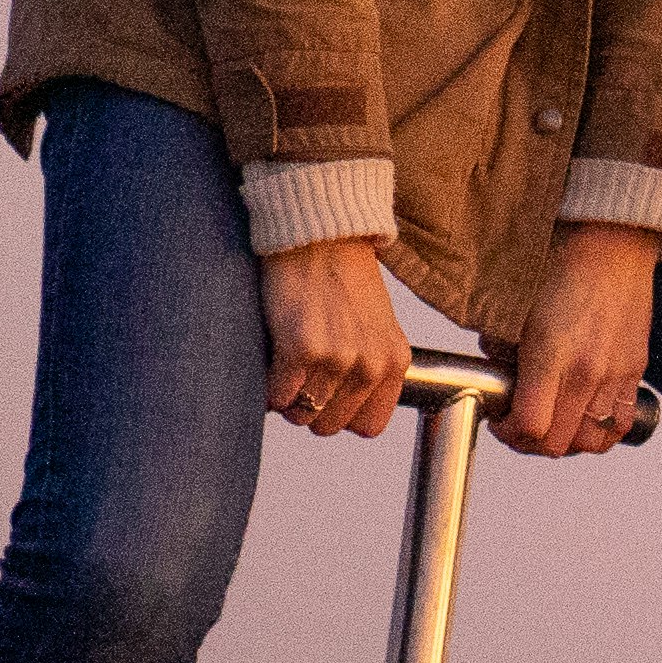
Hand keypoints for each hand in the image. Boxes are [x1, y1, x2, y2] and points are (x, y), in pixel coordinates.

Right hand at [260, 237, 411, 438]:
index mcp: (394, 362)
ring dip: (286, 397)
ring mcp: (338, 358)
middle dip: (309, 406)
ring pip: (301, 414)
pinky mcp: (301, 348)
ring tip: (286, 364)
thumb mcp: (376, 327)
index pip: (368, 427)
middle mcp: (371, 364)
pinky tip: (273, 358)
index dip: (341, 414)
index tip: (328, 393)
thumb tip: (340, 412)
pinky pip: (276, 396)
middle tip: (300, 373)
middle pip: (329, 425)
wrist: (321, 236)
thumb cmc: (342, 279)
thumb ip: (369, 368)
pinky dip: (267, 386)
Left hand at [502, 220, 661, 456]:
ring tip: (554, 425)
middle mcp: (588, 373)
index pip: (531, 427)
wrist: (612, 243)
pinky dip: (600, 432)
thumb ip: (501, 353)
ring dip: (568, 442)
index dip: (509, 434)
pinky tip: (584, 418)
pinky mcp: (635, 371)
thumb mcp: (515, 311)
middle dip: (532, 443)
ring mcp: (616, 375)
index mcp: (553, 356)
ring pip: (592, 441)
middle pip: (559, 444)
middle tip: (520, 426)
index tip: (500, 421)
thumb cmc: (562, 265)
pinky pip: (621, 424)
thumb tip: (499, 382)